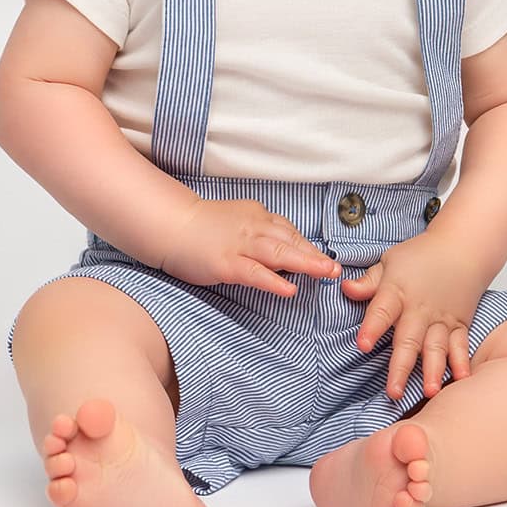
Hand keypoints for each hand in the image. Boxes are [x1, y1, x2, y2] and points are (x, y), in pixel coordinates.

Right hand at [158, 198, 341, 294]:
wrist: (169, 224)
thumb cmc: (201, 227)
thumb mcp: (237, 223)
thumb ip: (259, 234)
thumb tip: (282, 253)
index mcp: (257, 216)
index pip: (289, 232)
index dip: (309, 247)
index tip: (325, 260)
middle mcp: (253, 227)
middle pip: (291, 240)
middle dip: (315, 255)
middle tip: (336, 269)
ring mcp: (240, 245)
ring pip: (279, 253)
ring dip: (306, 264)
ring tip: (326, 274)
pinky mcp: (225, 263)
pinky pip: (254, 273)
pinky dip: (273, 282)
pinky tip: (289, 290)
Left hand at [340, 232, 490, 400]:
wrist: (462, 248)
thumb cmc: (421, 255)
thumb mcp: (390, 261)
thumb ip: (368, 281)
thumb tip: (344, 288)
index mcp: (397, 291)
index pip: (382, 312)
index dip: (372, 328)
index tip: (363, 346)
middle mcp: (420, 309)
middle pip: (409, 340)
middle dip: (401, 366)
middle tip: (393, 392)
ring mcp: (441, 318)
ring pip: (436, 347)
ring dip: (433, 370)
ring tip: (430, 392)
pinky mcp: (459, 324)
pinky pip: (460, 344)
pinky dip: (462, 361)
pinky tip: (462, 379)